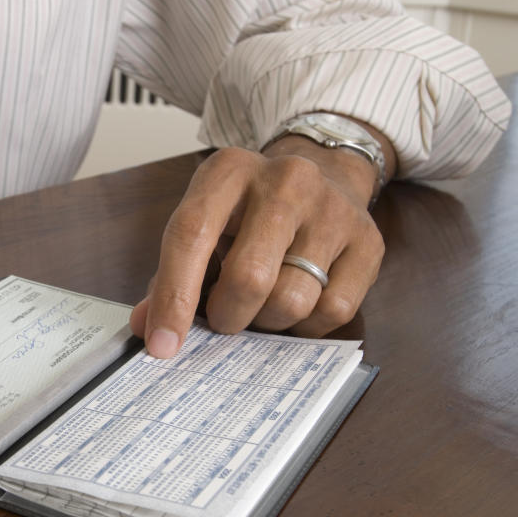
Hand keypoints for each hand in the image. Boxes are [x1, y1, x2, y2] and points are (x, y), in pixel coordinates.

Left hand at [130, 130, 394, 356]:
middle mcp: (285, 180)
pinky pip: (332, 312)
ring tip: (262, 304)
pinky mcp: (368, 241)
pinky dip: (306, 325)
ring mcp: (333, 209)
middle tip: (224, 318)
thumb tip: (149, 330)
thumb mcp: (204, 227)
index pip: (191, 235)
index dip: (174, 296)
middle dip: (228, 316)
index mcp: (228, 171)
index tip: (163, 344)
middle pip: (249, 277)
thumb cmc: (248, 214)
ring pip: (292, 300)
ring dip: (268, 321)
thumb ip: (170, 276)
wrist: (326, 174)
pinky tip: (298, 302)